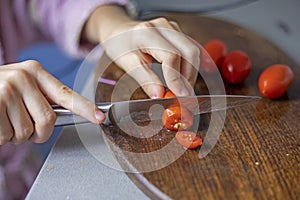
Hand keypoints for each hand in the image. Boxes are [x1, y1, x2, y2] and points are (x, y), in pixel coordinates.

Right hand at [0, 60, 104, 144]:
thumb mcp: (21, 88)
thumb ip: (42, 99)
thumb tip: (66, 116)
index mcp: (36, 71)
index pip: (67, 94)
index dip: (85, 108)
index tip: (100, 117)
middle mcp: (24, 76)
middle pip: (48, 120)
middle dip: (38, 133)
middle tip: (23, 128)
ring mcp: (7, 88)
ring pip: (27, 131)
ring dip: (16, 135)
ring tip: (4, 119)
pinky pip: (6, 136)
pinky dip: (1, 137)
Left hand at [84, 5, 199, 97]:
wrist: (119, 32)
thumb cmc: (120, 46)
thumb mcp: (127, 64)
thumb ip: (145, 80)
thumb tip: (160, 95)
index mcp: (147, 33)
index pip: (171, 56)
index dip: (177, 78)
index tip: (180, 96)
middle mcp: (163, 26)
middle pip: (188, 52)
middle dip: (188, 77)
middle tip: (183, 97)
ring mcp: (172, 28)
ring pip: (193, 51)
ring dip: (191, 74)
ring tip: (182, 90)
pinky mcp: (177, 33)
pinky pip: (191, 49)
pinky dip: (192, 66)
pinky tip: (191, 79)